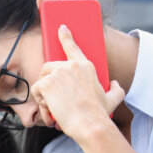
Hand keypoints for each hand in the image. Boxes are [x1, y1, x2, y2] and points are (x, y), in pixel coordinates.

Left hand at [30, 25, 124, 139]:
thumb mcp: (113, 99)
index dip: (65, 36)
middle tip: (55, 99)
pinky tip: (50, 109)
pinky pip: (36, 90)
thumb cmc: (100, 114)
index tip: (61, 28)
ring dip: (44, 93)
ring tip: (54, 106)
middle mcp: (72, 65)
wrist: (90, 124)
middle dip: (48, 82)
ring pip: (41, 79)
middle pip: (49, 67)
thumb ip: (116, 89)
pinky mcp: (48, 82)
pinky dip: (40, 101)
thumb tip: (116, 84)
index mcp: (86, 66)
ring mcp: (59, 72)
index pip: (73, 47)